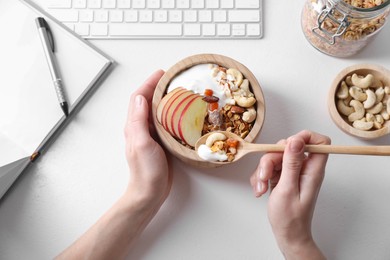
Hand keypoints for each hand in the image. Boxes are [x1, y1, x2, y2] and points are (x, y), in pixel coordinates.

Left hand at [57, 70, 171, 259]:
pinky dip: (172, 113)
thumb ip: (138, 121)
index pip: (139, 98)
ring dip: (165, 99)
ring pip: (157, 111)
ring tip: (179, 91)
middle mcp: (140, 128)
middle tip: (173, 79)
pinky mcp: (160, 142)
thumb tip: (140, 98)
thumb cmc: (146, 171)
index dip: (149, 83)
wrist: (150, 192)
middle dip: (158, 88)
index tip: (162, 73)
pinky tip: (182, 113)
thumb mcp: (141, 143)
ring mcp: (150, 135)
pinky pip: (165, 122)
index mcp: (134, 125)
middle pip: (147, 101)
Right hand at [250, 130, 329, 258]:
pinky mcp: (282, 176)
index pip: (320, 142)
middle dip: (271, 158)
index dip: (305, 137)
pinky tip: (260, 189)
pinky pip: (269, 167)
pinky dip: (261, 177)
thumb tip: (296, 140)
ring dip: (262, 170)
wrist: (287, 234)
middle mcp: (304, 168)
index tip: (287, 145)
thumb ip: (292, 163)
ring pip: (275, 156)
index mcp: (312, 170)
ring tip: (261, 188)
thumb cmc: (290, 218)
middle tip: (265, 175)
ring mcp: (293, 172)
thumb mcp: (288, 189)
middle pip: (288, 147)